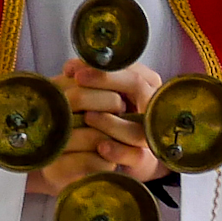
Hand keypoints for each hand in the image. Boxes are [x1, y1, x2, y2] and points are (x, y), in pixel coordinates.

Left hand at [28, 61, 165, 189]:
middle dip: (106, 79)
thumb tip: (69, 69)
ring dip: (111, 120)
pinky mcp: (144, 157)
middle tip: (78, 78)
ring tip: (87, 117)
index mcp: (145, 83)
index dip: (100, 64)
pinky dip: (119, 151)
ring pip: (138, 120)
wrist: (124, 154)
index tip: (72, 67)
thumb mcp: (102, 95)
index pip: (128, 65)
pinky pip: (137, 155)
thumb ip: (90, 81)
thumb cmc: (109, 116)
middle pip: (136, 84)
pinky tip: (101, 148)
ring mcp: (150, 131)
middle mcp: (152, 103)